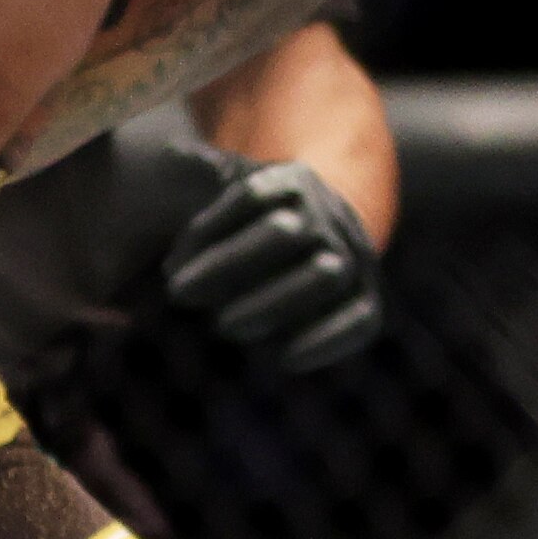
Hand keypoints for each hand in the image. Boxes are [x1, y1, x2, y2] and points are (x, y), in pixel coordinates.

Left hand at [89, 117, 386, 370]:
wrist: (323, 247)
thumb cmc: (251, 230)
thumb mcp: (228, 198)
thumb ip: (202, 189)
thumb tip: (176, 180)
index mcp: (293, 182)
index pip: (250, 196)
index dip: (206, 231)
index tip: (169, 266)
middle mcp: (329, 215)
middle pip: (283, 233)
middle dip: (229, 265)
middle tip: (180, 294)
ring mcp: (354, 259)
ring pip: (324, 275)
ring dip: (270, 303)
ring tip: (225, 324)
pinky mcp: (368, 303)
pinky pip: (358, 320)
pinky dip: (323, 341)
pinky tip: (284, 358)